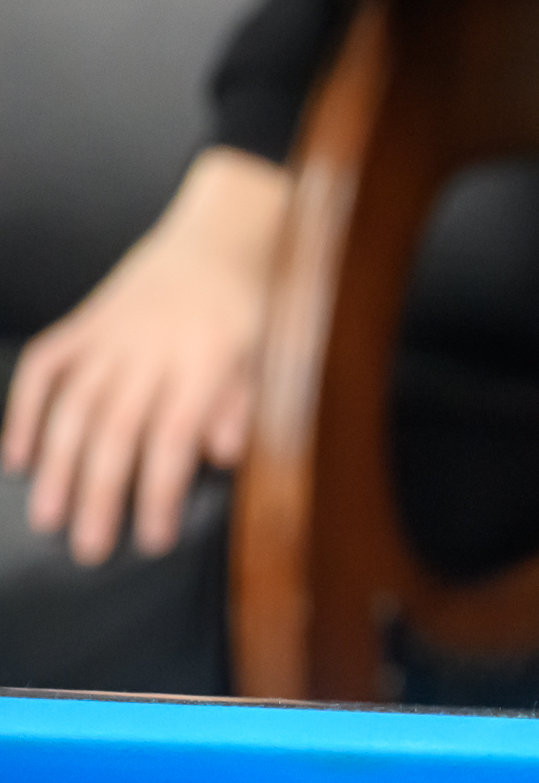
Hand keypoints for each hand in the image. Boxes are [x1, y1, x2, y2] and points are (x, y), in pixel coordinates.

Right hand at [3, 147, 287, 563]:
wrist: (225, 233)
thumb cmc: (254, 305)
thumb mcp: (270, 354)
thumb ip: (242, 405)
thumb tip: (222, 457)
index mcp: (203, 361)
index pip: (172, 438)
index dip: (157, 493)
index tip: (151, 540)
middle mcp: (149, 349)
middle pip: (114, 430)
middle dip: (98, 495)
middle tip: (88, 549)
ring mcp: (110, 334)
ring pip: (72, 405)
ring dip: (56, 466)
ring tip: (47, 518)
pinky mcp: (84, 322)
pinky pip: (44, 367)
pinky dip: (24, 410)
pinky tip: (16, 456)